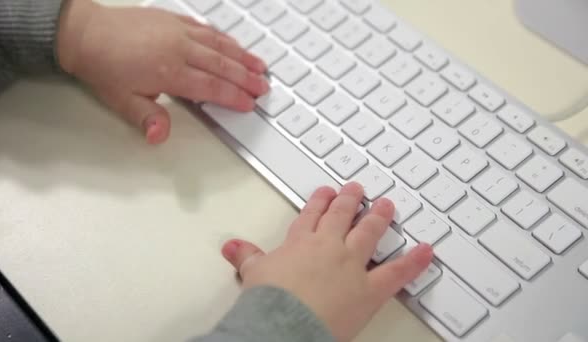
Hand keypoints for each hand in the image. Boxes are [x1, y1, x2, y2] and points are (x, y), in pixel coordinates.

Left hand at [57, 1, 268, 143]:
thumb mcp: (122, 100)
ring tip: (260, 66)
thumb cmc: (103, 67)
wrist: (85, 33)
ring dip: (242, 57)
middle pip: (222, 66)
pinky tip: (234, 45)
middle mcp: (178, 49)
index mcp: (169, 72)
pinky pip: (206, 29)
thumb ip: (147, 118)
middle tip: (264, 88)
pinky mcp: (172, 20)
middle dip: (246, 79)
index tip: (249, 104)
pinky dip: (224, 38)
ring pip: (219, 45)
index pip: (211, 88)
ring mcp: (177, 32)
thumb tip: (159, 136)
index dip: (233, 97)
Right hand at [221, 183, 433, 341]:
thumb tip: (231, 246)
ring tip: (387, 205)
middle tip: (357, 189)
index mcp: (301, 243)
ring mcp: (352, 264)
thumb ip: (245, 256)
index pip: (312, 216)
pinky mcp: (369, 288)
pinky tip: (426, 250)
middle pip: (342, 216)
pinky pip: (397, 272)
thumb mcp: (253, 273)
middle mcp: (329, 247)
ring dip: (380, 218)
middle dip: (350, 200)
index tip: (326, 193)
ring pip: (369, 233)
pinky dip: (414, 261)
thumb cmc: (270, 300)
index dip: (320, 201)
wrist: (284, 322)